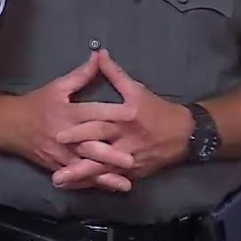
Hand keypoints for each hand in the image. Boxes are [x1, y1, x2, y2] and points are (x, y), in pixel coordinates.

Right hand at [0, 52, 135, 190]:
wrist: (8, 126)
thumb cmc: (35, 104)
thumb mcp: (57, 87)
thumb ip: (81, 75)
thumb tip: (98, 57)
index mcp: (66, 114)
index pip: (93, 115)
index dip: (113, 116)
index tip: (134, 118)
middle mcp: (64, 136)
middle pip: (90, 146)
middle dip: (110, 154)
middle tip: (131, 160)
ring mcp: (60, 154)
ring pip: (85, 166)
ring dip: (105, 175)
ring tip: (125, 182)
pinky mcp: (56, 166)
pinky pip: (77, 177)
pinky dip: (92, 183)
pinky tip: (107, 188)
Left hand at [52, 50, 193, 186]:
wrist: (186, 135)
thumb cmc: (158, 110)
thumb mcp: (137, 89)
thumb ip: (115, 74)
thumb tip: (99, 54)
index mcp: (126, 118)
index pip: (99, 125)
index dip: (79, 131)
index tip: (58, 135)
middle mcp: (127, 140)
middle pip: (98, 151)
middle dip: (76, 160)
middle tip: (54, 167)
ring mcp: (130, 159)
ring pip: (102, 169)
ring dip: (80, 176)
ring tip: (59, 180)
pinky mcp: (133, 172)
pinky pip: (110, 178)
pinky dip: (93, 183)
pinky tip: (77, 187)